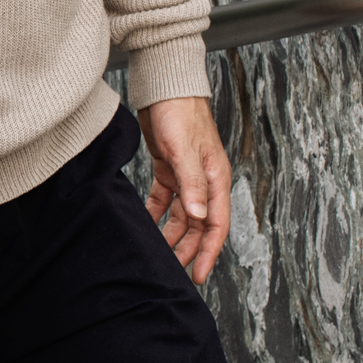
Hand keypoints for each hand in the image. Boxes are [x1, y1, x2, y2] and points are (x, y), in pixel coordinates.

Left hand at [135, 96, 232, 285]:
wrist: (165, 86)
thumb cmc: (181, 112)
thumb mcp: (185, 151)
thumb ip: (192, 185)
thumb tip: (199, 217)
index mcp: (216, 179)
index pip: (216, 225)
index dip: (208, 252)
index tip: (199, 275)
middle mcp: (204, 182)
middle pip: (198, 225)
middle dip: (188, 249)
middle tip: (172, 271)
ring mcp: (187, 177)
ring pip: (181, 216)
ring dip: (171, 235)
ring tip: (158, 254)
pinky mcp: (169, 170)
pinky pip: (164, 200)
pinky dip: (156, 214)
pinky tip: (146, 226)